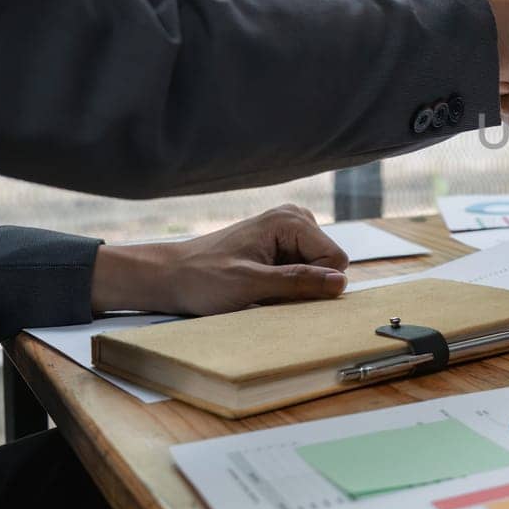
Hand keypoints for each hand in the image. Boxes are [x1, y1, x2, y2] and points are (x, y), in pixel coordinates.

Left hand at [90, 205, 350, 315]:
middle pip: (327, 263)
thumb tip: (340, 282)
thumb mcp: (251, 285)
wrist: (169, 276)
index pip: (336, 259)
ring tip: (260, 285)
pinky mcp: (280, 243)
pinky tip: (259, 282)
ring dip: (293, 285)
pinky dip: (284, 282)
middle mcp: (293, 218)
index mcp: (290, 220)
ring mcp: (288, 230)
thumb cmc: (202, 278)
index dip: (315, 283)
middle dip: (304, 284)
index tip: (279, 290)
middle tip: (266, 288)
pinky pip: (302, 269)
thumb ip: (298, 282)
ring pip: (316, 268)